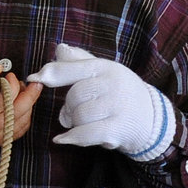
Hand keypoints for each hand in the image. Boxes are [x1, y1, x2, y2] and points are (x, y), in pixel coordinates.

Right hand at [0, 55, 41, 141]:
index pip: (5, 98)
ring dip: (28, 103)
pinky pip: (22, 127)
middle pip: (19, 111)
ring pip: (24, 119)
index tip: (8, 75)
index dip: (12, 83)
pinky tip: (18, 103)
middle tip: (33, 83)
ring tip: (21, 91)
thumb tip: (0, 69)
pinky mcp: (1, 141)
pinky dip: (25, 113)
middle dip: (30, 94)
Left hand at [29, 44, 177, 160]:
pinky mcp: (119, 128)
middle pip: (73, 96)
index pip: (72, 69)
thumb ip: (80, 61)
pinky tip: (62, 139)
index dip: (52, 74)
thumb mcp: (105, 71)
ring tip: (87, 122)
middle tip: (77, 111)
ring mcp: (117, 106)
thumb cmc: (121, 92)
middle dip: (69, 107)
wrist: (153, 118)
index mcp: (106, 67)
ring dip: (75, 123)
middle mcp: (113, 84)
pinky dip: (72, 138)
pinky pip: (86, 133)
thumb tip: (59, 48)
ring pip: (78, 116)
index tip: (34, 78)